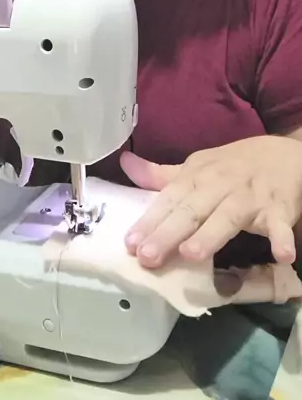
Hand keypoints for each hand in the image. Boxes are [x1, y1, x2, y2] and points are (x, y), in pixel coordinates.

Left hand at [120, 136, 301, 268]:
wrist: (286, 154)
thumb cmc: (234, 166)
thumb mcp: (197, 167)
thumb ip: (161, 175)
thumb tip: (125, 163)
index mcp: (197, 176)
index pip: (169, 199)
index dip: (149, 220)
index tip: (129, 244)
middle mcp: (220, 185)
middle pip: (192, 210)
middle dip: (169, 232)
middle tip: (148, 257)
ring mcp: (250, 197)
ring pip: (228, 216)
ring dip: (211, 234)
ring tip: (192, 254)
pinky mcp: (279, 209)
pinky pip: (280, 225)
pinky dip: (281, 238)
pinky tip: (281, 255)